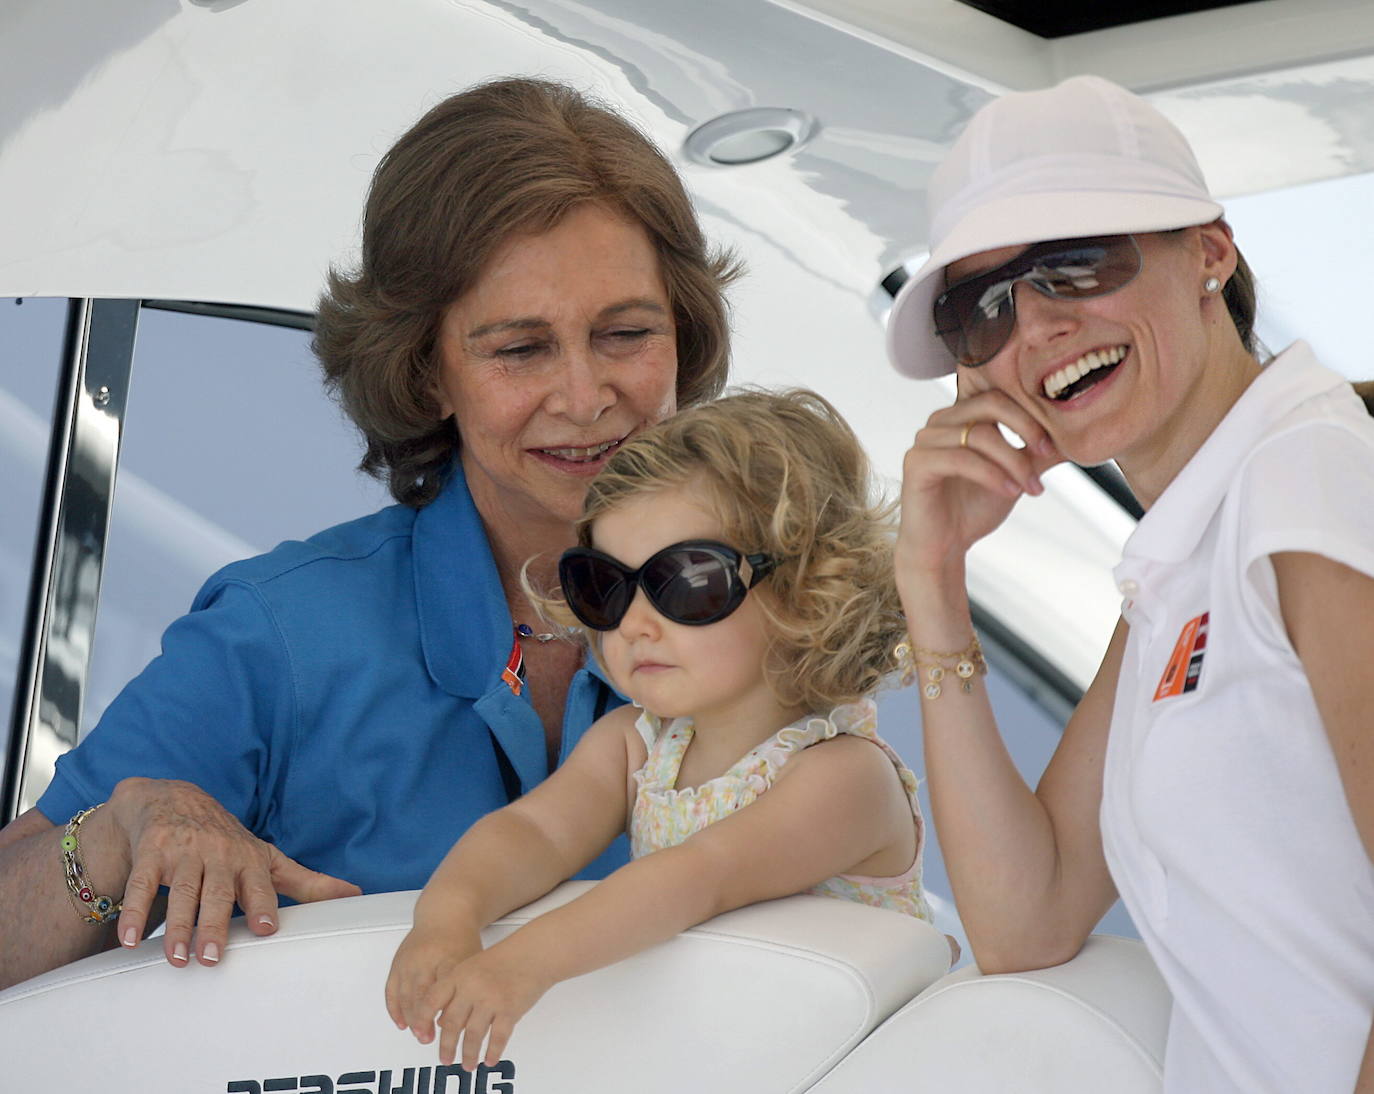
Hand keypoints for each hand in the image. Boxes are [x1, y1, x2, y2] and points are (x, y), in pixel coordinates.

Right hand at [108, 777, 360, 966]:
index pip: (260, 885)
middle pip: (218, 893)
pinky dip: (134, 913)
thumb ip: (307, 882)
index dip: (262, 905)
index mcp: (250, 859)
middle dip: (215, 924)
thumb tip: (356, 896)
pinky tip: (130, 940)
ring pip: (182, 893)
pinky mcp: (151, 853)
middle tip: (212, 958)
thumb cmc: (227, 841)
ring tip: (177, 958)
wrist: (171, 798)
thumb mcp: (266, 857)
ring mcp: (183, 852)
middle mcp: (218, 854)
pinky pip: (141, 886)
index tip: (266, 929)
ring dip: (178, 927)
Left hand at [386, 926, 549, 1069]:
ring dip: (469, 1054)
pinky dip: (493, 1052)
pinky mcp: (509, 1009)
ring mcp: (490, 999)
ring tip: (467, 1064)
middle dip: (447, 1046)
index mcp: (458, 974)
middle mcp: (471, 987)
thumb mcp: (472, 967)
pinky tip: (489, 1059)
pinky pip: (498, 1037)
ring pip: (473, 1035)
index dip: (422, 1021)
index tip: (420, 1036)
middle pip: (451, 1023)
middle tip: (445, 1059)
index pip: (431, 1001)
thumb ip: (455, 991)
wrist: (534, 952)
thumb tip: (442, 1022)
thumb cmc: (505, 959)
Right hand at [896, 389, 1063, 579]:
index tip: (1052, 445)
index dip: (1030, 414)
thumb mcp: (1015, 475)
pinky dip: (991, 475)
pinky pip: (961, 459)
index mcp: (961, 415)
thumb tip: (1079, 436)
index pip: (1000, 394)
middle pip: (990, 404)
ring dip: (1012, 461)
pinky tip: (1009, 491)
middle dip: (1025, 428)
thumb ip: (1038, 453)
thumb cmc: (973, 507)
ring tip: (1029, 487)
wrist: (943, 546)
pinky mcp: (916, 463)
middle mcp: (940, 421)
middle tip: (1045, 453)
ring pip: (979, 435)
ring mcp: (925, 440)